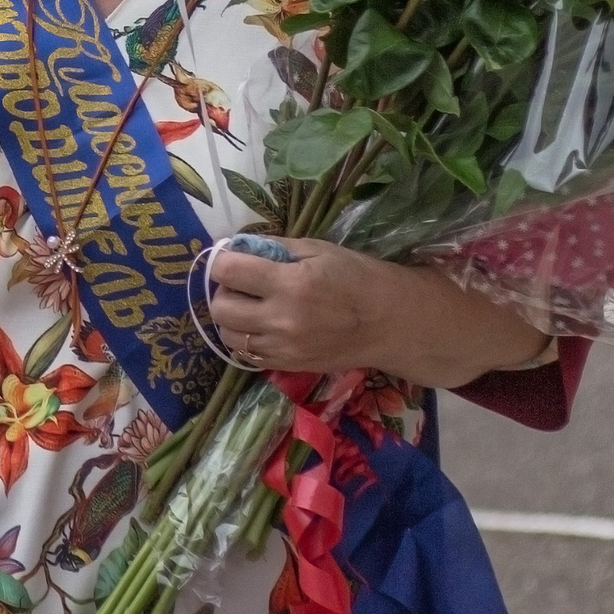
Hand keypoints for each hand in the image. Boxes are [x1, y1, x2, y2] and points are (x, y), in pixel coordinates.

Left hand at [205, 238, 548, 383]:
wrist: (393, 323)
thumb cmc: (357, 277)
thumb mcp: (318, 249)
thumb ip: (273, 248)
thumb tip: (236, 247)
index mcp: (291, 282)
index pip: (227, 270)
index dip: (224, 260)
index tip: (233, 258)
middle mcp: (283, 319)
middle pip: (221, 307)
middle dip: (225, 290)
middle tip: (242, 283)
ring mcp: (284, 347)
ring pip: (228, 334)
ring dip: (231, 317)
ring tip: (250, 306)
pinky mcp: (289, 365)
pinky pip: (245, 355)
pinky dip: (244, 340)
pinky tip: (260, 327)